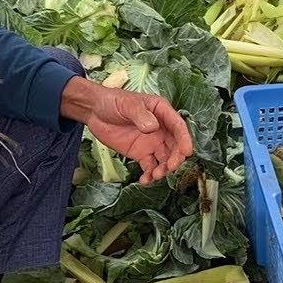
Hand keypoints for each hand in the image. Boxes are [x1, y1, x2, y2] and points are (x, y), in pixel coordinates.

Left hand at [79, 85, 194, 184]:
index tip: (187, 152)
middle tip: (169, 168)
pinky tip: (145, 180)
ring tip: (154, 176)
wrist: (95, 111)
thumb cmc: (114, 101)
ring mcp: (152, 143)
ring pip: (164, 159)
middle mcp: (161, 129)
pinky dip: (149, 175)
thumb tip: (153, 128)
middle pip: (175, 146)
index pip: (178, 127)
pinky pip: (149, 166)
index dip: (185, 139)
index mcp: (162, 112)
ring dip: (163, 169)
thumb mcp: (128, 105)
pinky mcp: (141, 154)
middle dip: (175, 158)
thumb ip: (140, 115)